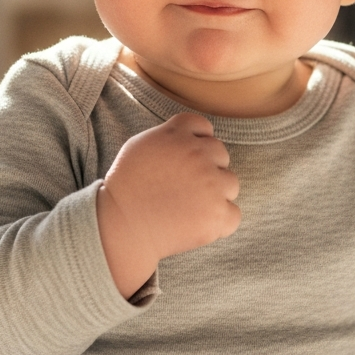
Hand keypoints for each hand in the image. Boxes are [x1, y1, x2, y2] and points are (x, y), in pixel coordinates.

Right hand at [97, 113, 240, 298]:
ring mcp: (211, 184)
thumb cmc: (125, 188)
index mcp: (178, 134)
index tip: (184, 163)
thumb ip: (170, 135)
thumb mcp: (141, 146)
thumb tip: (194, 139)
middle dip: (207, 169)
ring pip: (231, 184)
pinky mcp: (217, 214)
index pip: (204, 128)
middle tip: (183, 189)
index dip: (197, 144)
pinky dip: (220, 222)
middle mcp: (198, 154)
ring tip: (189, 208)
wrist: (120, 226)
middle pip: (221, 155)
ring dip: (216, 195)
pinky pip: (233, 215)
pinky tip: (197, 224)